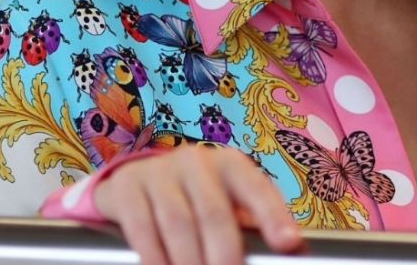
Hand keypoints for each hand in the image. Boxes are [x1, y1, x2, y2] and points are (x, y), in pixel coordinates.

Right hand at [93, 145, 302, 264]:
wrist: (135, 181)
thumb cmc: (193, 199)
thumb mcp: (224, 202)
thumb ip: (249, 225)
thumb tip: (285, 252)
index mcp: (230, 165)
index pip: (257, 188)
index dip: (273, 216)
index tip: (288, 244)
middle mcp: (196, 162)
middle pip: (215, 213)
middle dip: (224, 254)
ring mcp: (159, 172)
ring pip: (178, 223)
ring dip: (189, 260)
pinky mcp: (127, 188)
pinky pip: (143, 228)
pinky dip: (155, 257)